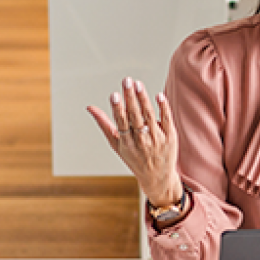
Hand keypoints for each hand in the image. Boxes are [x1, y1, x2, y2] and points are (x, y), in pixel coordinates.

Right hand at [86, 78, 181, 206]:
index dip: (118, 108)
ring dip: (144, 99)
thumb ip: (104, 123)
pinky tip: (159, 95)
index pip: (121, 122)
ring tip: (138, 84)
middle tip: (127, 81)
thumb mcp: (116, 144)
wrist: (157, 178)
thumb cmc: (134, 158)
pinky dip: (163, 108)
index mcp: (126, 142)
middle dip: (130, 98)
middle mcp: (141, 141)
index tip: (114, 94)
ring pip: (150, 116)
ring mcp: (157, 139)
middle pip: (135, 116)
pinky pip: (167, 120)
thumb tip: (89, 107)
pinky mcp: (170, 137)